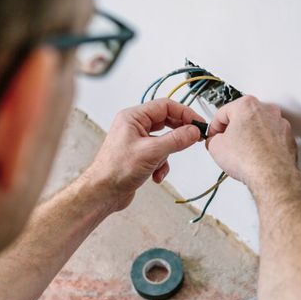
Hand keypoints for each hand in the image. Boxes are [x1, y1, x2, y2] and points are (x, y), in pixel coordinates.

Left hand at [83, 99, 203, 210]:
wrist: (103, 193)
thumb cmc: (116, 170)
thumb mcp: (152, 152)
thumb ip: (176, 139)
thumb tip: (193, 131)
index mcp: (133, 117)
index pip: (165, 106)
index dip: (184, 113)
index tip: (198, 124)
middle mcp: (134, 126)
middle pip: (166, 122)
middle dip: (178, 134)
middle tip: (193, 139)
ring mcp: (136, 141)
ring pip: (164, 140)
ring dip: (167, 154)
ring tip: (162, 164)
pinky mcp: (139, 156)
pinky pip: (159, 154)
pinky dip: (161, 165)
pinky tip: (155, 175)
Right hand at [206, 96, 297, 190]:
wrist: (272, 176)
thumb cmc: (250, 159)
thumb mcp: (216, 147)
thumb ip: (213, 139)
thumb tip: (216, 142)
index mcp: (247, 106)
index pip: (223, 113)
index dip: (214, 127)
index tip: (214, 135)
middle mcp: (266, 111)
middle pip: (243, 117)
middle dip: (234, 130)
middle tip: (226, 144)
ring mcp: (280, 124)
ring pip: (259, 127)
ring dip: (250, 137)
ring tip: (242, 153)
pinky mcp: (288, 138)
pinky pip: (271, 138)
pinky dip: (264, 145)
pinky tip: (256, 157)